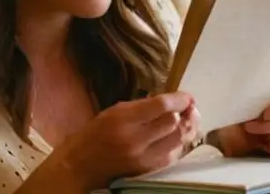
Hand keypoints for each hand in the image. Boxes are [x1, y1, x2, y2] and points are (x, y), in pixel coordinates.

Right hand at [45, 91, 199, 190]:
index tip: (187, 97)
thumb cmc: (94, 134)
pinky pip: (171, 156)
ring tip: (186, 122)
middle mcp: (134, 139)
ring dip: (183, 130)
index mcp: (123, 119)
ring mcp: (142, 158)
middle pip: (173, 124)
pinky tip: (174, 139)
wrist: (80, 166)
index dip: (179, 100)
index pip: (161, 106)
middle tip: (189, 108)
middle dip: (184, 114)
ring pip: (176, 141)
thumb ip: (141, 107)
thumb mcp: (114, 112)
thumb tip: (169, 102)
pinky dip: (175, 146)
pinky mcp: (146, 171)